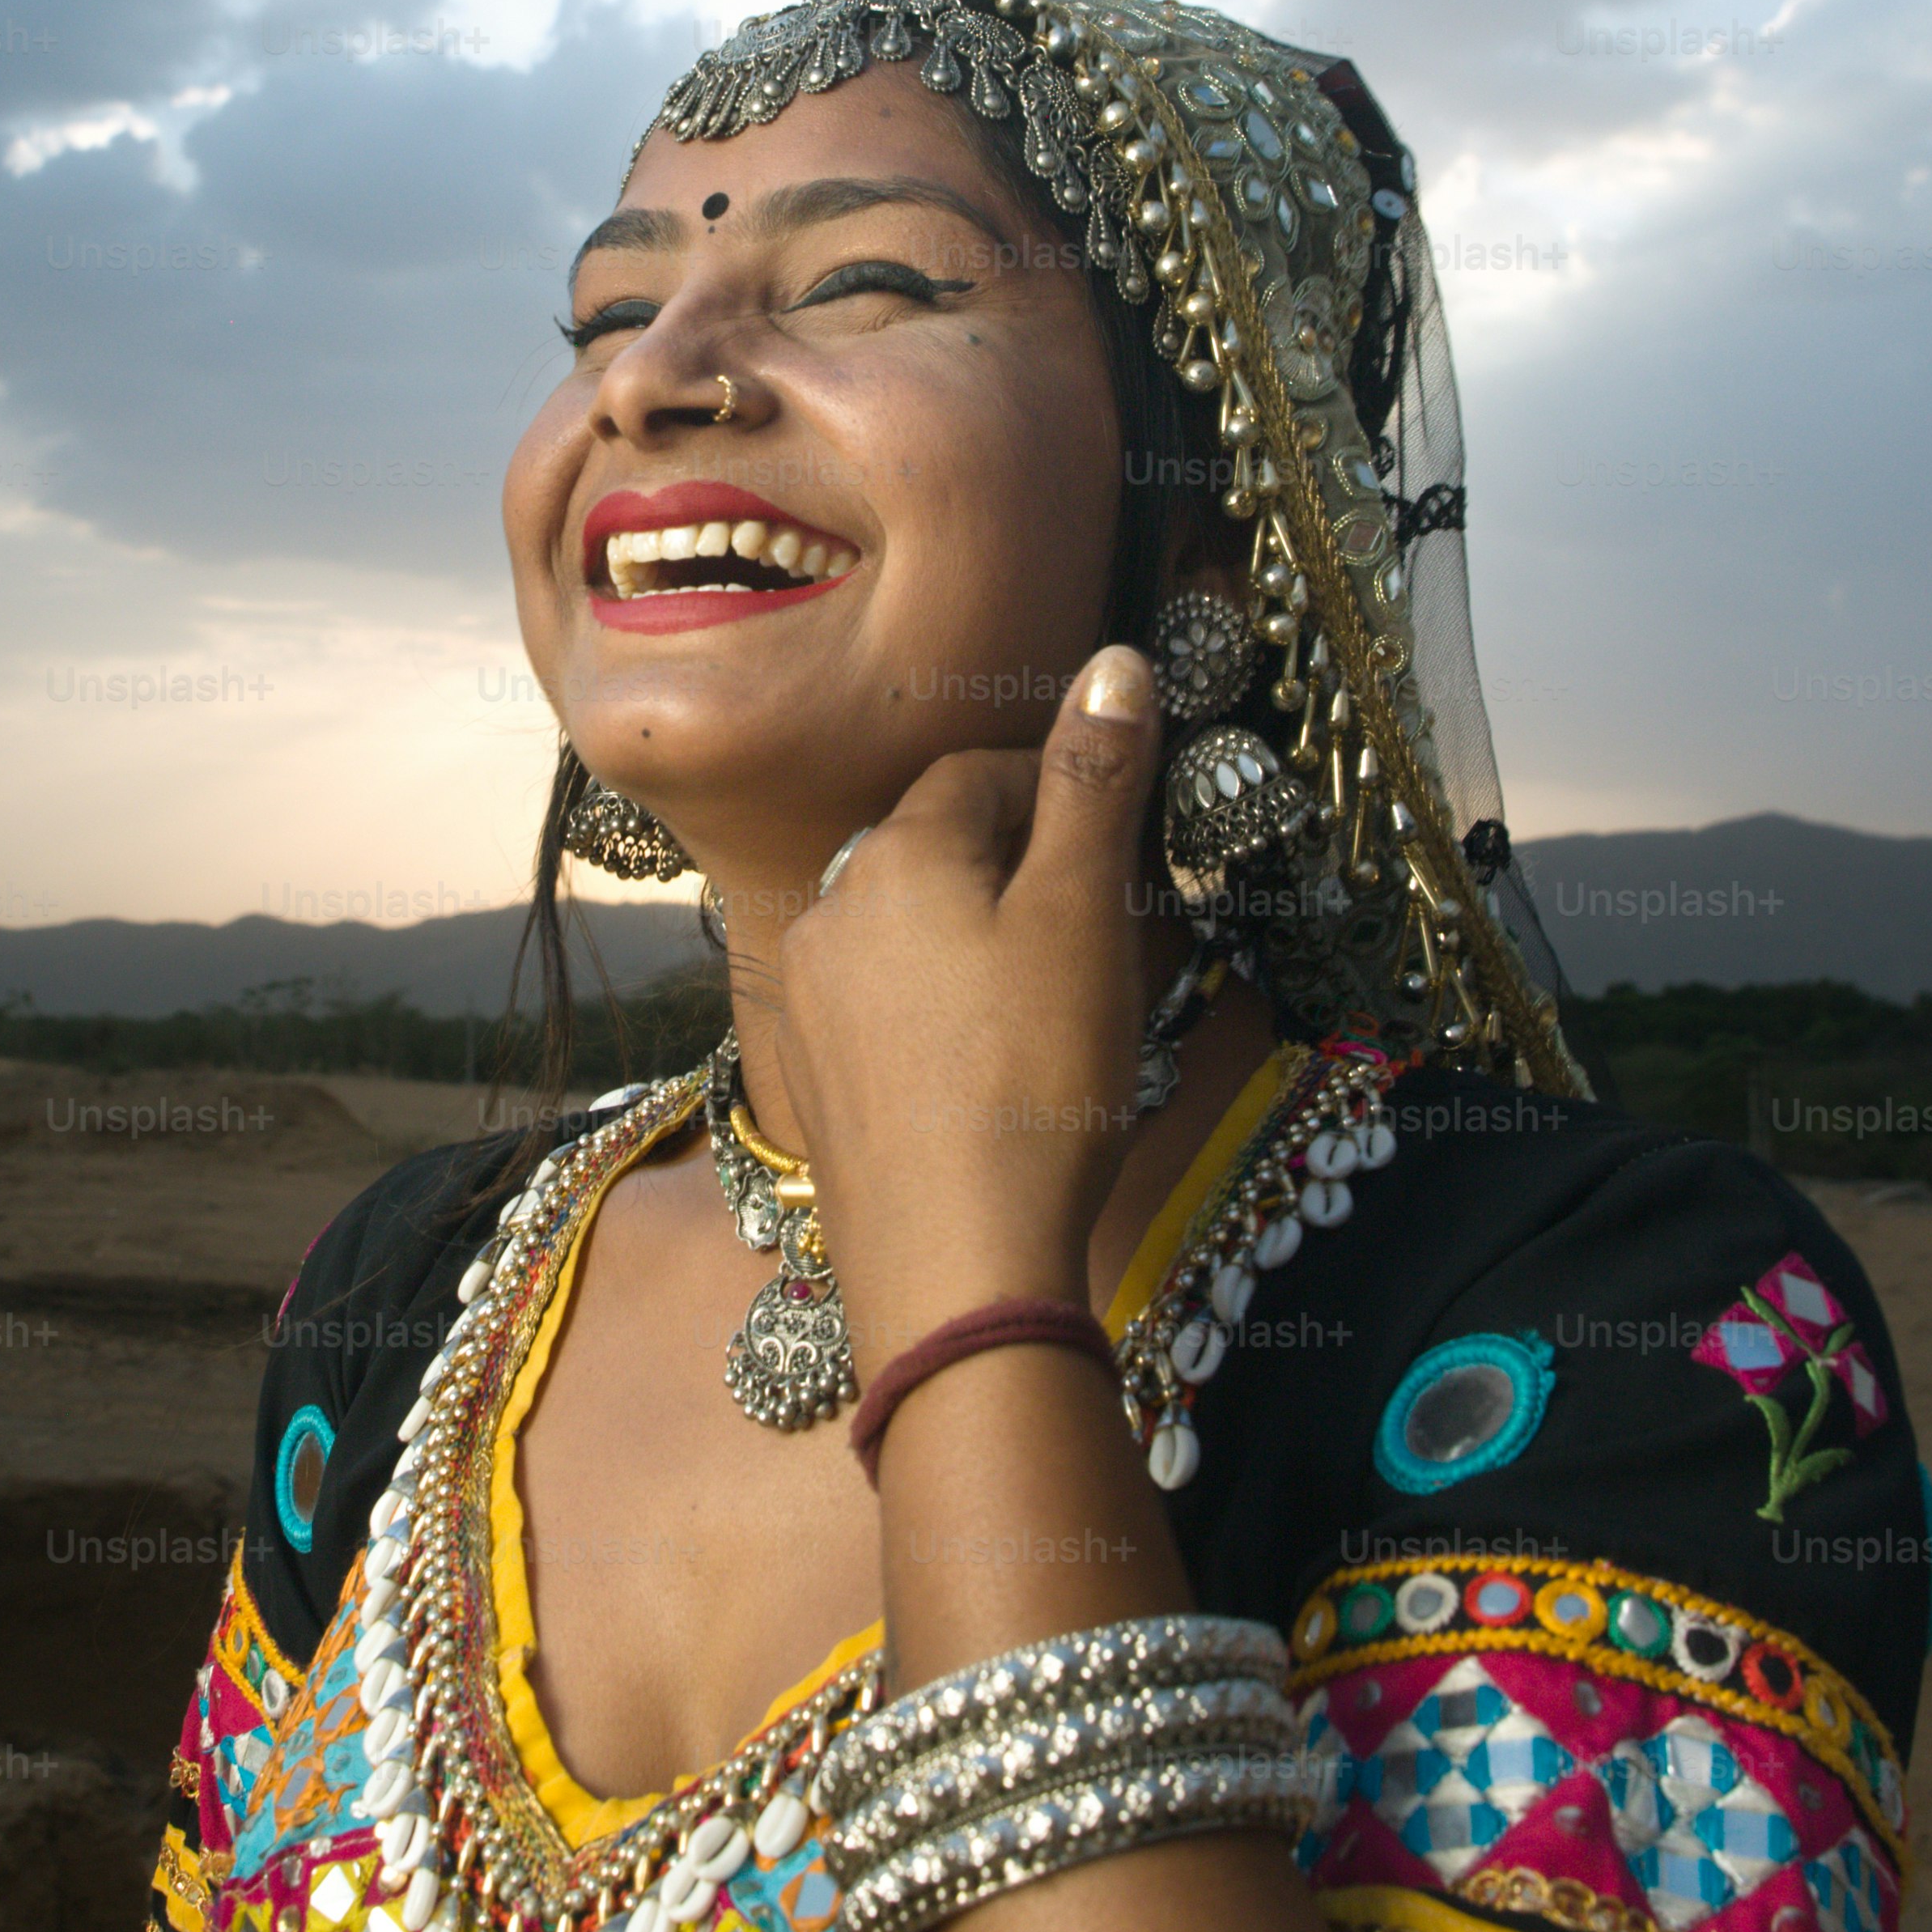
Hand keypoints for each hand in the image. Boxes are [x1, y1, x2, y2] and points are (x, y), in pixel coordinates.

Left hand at [765, 644, 1163, 1355]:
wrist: (956, 1268)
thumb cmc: (1033, 1085)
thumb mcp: (1084, 918)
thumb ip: (1094, 784)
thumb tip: (1116, 663)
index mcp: (891, 857)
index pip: (978, 773)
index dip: (1058, 785)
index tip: (1121, 829)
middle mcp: (826, 912)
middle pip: (936, 846)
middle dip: (1018, 863)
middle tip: (1104, 919)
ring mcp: (809, 1004)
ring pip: (908, 929)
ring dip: (978, 938)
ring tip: (1058, 998)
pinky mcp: (817, 1083)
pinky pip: (886, 1007)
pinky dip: (943, 1010)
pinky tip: (997, 1066)